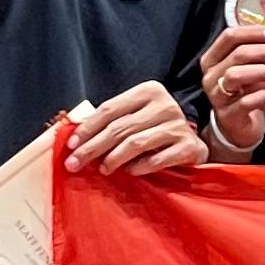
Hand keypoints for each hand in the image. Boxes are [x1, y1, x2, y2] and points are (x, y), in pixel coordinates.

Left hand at [69, 81, 207, 176]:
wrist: (195, 143)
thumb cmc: (157, 130)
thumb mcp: (136, 117)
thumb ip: (112, 122)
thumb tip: (76, 138)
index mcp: (149, 91)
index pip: (110, 109)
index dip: (87, 127)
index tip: (70, 145)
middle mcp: (165, 105)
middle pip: (120, 127)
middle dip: (93, 147)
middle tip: (74, 164)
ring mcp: (178, 126)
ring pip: (135, 143)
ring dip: (113, 159)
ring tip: (102, 170)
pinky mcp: (188, 147)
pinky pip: (156, 160)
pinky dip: (139, 168)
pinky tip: (129, 173)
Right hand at [199, 20, 264, 156]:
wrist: (237, 126)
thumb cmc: (244, 91)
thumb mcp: (247, 67)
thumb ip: (255, 51)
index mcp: (212, 59)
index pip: (229, 36)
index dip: (253, 32)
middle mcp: (210, 76)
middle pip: (238, 54)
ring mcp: (216, 96)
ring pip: (236, 75)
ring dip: (260, 71)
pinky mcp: (227, 115)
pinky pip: (245, 101)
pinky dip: (261, 95)